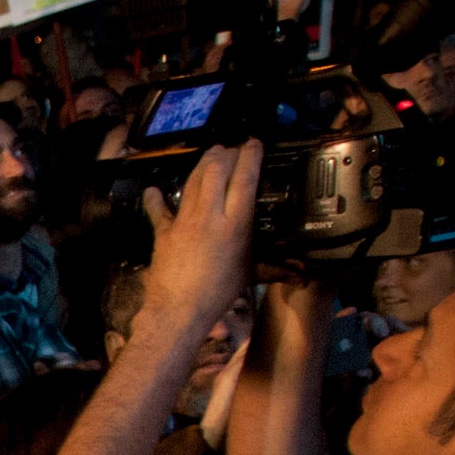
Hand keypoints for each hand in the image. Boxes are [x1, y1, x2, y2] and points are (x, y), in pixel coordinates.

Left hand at [137, 141, 260, 329]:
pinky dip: (155, 198)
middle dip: (225, 153)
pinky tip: (152, 190)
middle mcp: (209, 216)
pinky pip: (158, 209)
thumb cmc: (217, 295)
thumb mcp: (249, 275)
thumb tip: (301, 273)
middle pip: (216, 170)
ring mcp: (184, 221)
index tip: (254, 143)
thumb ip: (274, 267)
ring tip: (211, 155)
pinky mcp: (163, 232)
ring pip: (193, 181)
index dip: (250, 155)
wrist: (178, 311)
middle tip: (231, 148)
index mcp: (235, 224)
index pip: (245, 178)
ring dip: (202, 164)